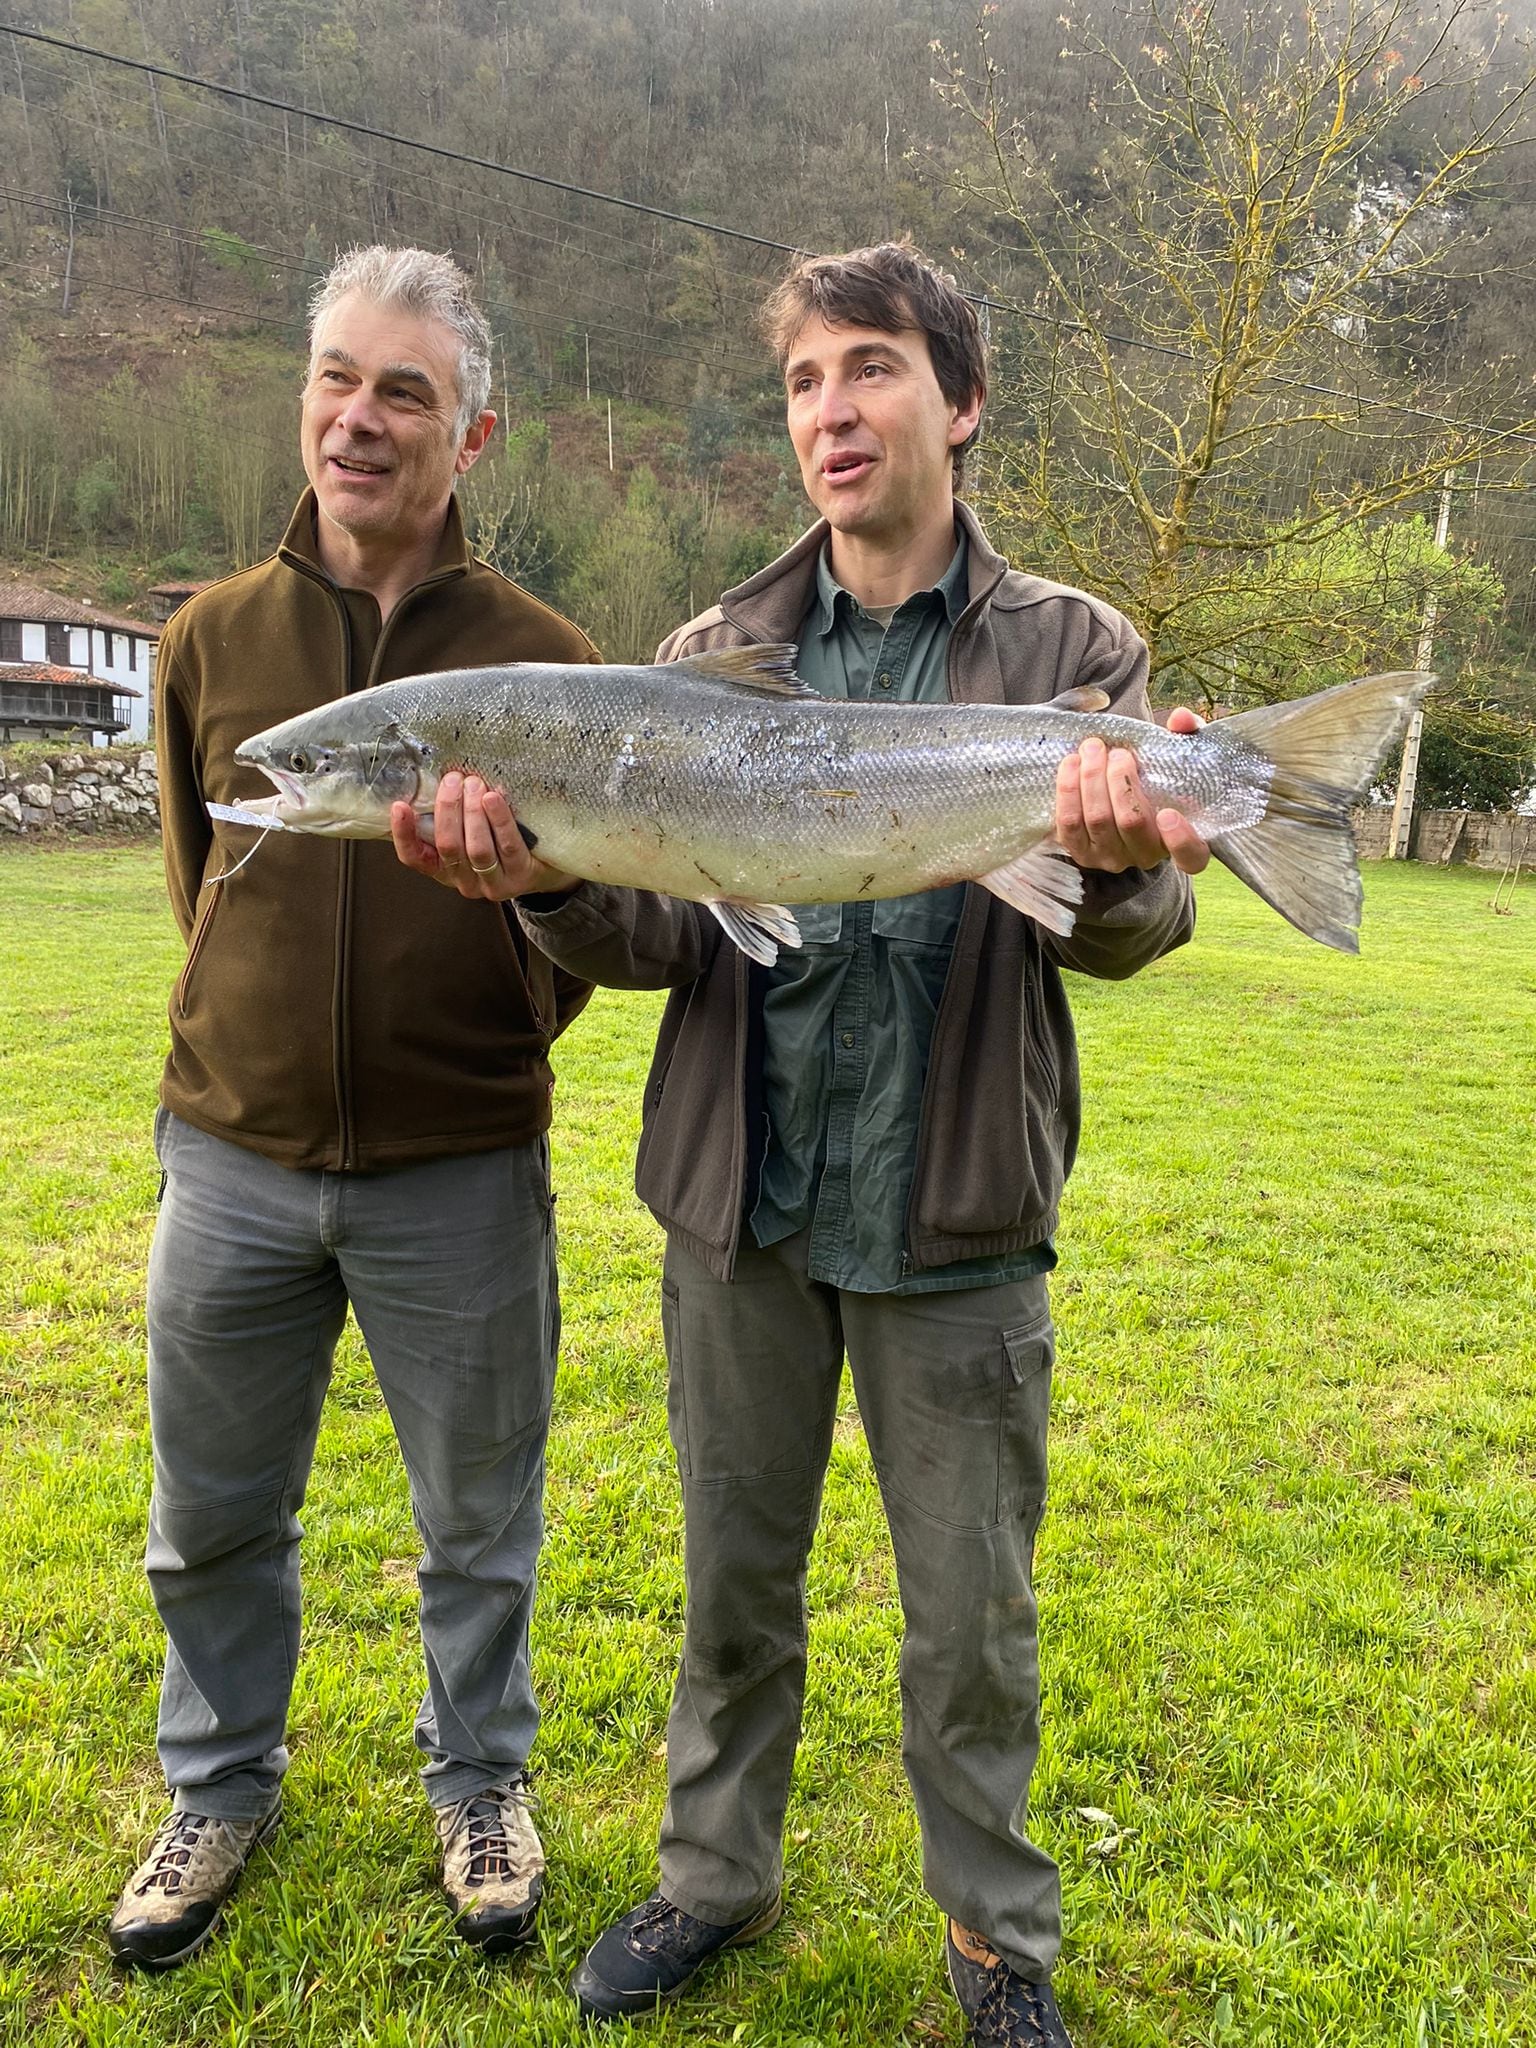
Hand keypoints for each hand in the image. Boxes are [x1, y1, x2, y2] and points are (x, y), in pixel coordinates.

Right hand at [390, 773, 578, 901]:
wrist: (544, 866)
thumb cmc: (499, 841)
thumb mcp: (468, 832)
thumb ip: (452, 817)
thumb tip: (438, 778)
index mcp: (443, 869)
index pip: (414, 858)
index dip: (403, 834)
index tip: (400, 806)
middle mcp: (464, 882)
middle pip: (448, 846)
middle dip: (448, 809)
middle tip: (453, 780)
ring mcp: (492, 884)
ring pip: (476, 848)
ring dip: (472, 812)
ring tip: (474, 784)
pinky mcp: (519, 877)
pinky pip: (507, 845)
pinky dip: (499, 819)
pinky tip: (493, 798)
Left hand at [1054, 706, 1210, 875]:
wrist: (1117, 795)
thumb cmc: (1155, 777)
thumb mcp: (1177, 758)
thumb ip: (1186, 737)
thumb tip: (1181, 718)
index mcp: (1183, 842)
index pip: (1191, 856)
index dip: (1181, 840)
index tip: (1169, 814)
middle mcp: (1147, 856)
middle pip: (1130, 821)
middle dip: (1119, 780)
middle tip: (1117, 752)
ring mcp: (1112, 858)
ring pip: (1098, 819)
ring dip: (1091, 778)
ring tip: (1092, 748)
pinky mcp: (1080, 853)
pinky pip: (1068, 824)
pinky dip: (1068, 789)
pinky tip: (1072, 764)